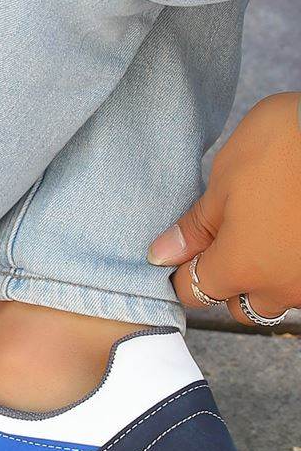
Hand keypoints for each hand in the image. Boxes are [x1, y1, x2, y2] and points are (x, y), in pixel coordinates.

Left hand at [148, 92, 300, 324]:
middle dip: (228, 281)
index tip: (183, 250)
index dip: (182, 272)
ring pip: (281, 298)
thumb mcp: (226, 177)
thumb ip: (196, 225)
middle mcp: (282, 286)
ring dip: (267, 277)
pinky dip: (295, 264)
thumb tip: (163, 256)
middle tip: (227, 237)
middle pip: (241, 306)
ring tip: (266, 232)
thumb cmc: (285, 145)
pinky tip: (291, 230)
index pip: (195, 292)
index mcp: (241, 267)